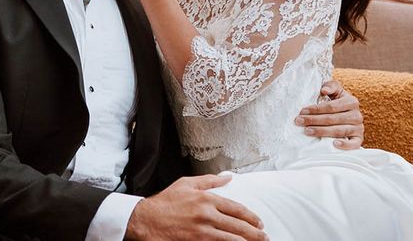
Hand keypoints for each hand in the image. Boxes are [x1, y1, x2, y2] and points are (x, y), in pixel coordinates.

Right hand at [125, 175, 267, 240]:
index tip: (258, 222)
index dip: (250, 217)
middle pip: (238, 226)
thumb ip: (209, 181)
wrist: (147, 220)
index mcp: (206, 198)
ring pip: (232, 239)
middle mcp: (207, 215)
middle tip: (264, 237)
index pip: (236, 208)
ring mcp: (202, 231)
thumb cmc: (166, 202)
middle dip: (254, 233)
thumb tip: (227, 177)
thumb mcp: (187, 184)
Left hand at [294, 79, 363, 149]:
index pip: (331, 107)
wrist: (348, 113)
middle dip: (313, 120)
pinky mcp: (359, 139)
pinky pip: (354, 144)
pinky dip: (345, 145)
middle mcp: (357, 115)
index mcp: (351, 101)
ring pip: (339, 131)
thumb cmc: (337, 101)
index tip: (302, 111)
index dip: (315, 109)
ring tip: (307, 131)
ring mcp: (359, 128)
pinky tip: (334, 144)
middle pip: (332, 119)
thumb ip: (330, 86)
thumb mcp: (335, 90)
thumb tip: (324, 90)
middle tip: (299, 121)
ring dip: (321, 132)